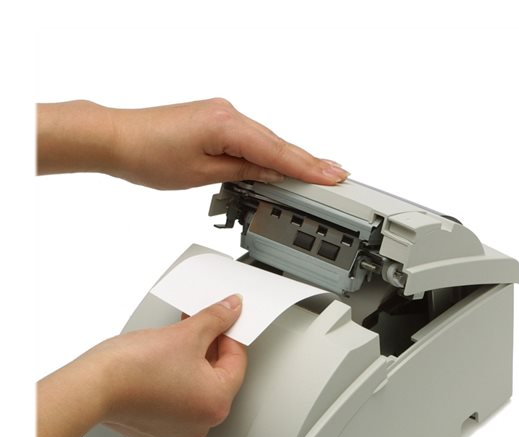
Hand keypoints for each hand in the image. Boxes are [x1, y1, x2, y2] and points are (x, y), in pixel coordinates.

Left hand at [37, 98, 349, 188]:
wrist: (116, 137)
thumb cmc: (148, 155)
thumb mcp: (202, 173)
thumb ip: (244, 172)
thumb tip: (273, 175)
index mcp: (228, 125)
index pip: (278, 153)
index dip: (308, 167)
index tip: (333, 176)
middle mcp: (229, 113)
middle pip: (278, 144)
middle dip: (308, 161)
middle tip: (338, 174)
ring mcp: (222, 114)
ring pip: (266, 140)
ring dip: (291, 157)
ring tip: (318, 171)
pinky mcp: (215, 119)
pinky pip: (251, 137)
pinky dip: (269, 151)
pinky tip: (281, 161)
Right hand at [37, 294, 246, 436]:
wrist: (91, 387)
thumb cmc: (133, 369)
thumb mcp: (186, 333)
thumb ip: (216, 318)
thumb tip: (231, 308)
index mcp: (217, 403)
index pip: (237, 359)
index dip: (229, 332)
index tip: (221, 318)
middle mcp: (201, 422)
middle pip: (217, 373)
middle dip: (208, 344)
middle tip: (197, 323)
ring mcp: (178, 427)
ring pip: (195, 385)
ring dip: (190, 359)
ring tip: (176, 338)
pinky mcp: (156, 427)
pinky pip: (175, 397)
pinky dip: (172, 377)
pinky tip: (161, 360)